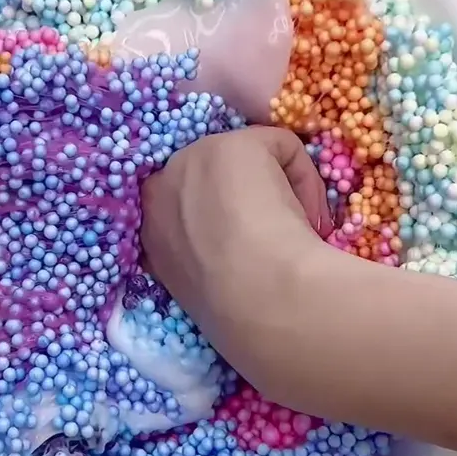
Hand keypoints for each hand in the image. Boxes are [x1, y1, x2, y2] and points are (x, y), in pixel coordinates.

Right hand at [140, 126, 337, 408]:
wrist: (256, 299)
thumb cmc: (237, 310)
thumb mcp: (199, 288)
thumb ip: (201, 258)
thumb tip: (231, 248)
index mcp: (147, 231)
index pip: (183, 206)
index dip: (220, 216)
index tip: (248, 243)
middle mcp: (157, 191)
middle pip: (212, 177)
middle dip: (247, 198)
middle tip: (280, 236)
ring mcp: (190, 161)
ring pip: (249, 161)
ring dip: (278, 191)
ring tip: (302, 231)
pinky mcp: (231, 145)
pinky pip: (280, 146)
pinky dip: (304, 178)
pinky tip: (309, 217)